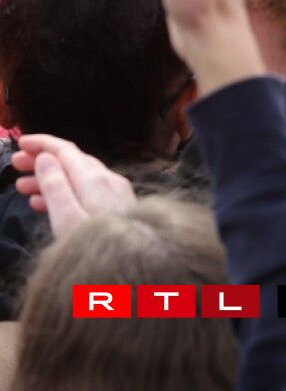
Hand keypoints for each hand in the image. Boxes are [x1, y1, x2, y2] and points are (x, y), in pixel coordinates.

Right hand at [11, 134, 135, 237]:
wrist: (140, 273)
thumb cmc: (98, 247)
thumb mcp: (68, 219)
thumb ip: (56, 187)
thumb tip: (47, 157)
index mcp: (95, 180)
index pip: (66, 151)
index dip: (42, 144)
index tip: (20, 142)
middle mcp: (109, 182)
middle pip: (71, 162)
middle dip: (42, 161)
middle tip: (14, 165)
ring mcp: (116, 195)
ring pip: (77, 178)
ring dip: (48, 179)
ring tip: (21, 186)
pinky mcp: (118, 210)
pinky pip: (85, 194)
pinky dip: (62, 193)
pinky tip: (43, 204)